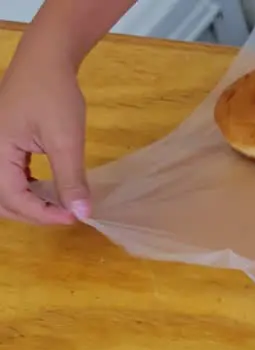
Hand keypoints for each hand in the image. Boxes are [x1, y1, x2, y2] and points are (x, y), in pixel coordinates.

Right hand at [0, 50, 89, 223]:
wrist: (45, 61)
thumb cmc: (54, 94)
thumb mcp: (66, 139)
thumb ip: (71, 179)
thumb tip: (81, 213)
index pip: (13, 198)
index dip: (43, 215)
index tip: (74, 218)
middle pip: (1, 200)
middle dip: (33, 214)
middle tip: (66, 215)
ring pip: (2, 190)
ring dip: (28, 204)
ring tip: (59, 206)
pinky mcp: (0, 144)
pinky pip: (6, 176)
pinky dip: (25, 189)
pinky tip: (47, 190)